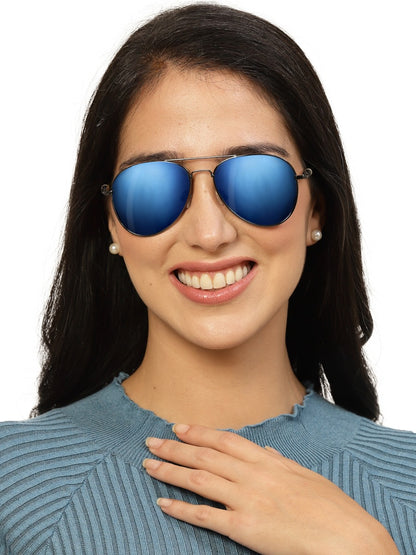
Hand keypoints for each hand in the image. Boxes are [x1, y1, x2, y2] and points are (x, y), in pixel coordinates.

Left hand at [143, 424, 397, 554]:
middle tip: (151, 441)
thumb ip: (283, 463)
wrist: (350, 540)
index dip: (199, 432)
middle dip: (176, 446)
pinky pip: (205, 515)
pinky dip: (181, 508)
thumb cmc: (334, 509)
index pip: (225, 440)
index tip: (179, 426)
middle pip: (206, 455)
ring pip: (199, 478)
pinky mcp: (244, 528)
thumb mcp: (308, 477)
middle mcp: (254, 475)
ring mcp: (247, 499)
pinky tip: (163, 503)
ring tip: (149, 464)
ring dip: (171, 470)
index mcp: (269, 461)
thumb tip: (268, 451)